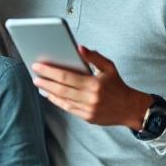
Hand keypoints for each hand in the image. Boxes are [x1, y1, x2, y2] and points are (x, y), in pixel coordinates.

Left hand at [32, 46, 153, 129]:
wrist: (131, 109)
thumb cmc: (118, 86)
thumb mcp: (109, 68)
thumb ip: (94, 57)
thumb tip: (78, 47)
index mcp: (94, 84)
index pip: (66, 77)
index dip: (49, 71)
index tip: (38, 66)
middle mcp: (90, 98)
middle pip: (61, 89)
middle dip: (45, 81)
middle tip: (34, 75)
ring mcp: (88, 109)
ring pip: (62, 99)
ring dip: (48, 91)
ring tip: (39, 83)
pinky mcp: (86, 117)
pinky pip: (67, 108)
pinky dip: (57, 101)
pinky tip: (50, 94)